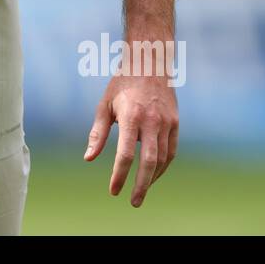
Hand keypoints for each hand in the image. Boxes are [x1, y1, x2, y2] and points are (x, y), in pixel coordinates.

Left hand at [83, 73, 178, 206]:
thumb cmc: (122, 84)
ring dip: (152, 178)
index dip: (119, 175)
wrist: (149, 61)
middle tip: (133, 202)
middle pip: (148, 161)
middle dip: (141, 185)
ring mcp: (167, 122)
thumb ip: (98, 133)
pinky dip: (163, 166)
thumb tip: (89, 158)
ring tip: (141, 191)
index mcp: (131, 116)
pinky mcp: (175, 122)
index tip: (113, 190)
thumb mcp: (105, 105)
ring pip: (162, 158)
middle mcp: (152, 121)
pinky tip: (153, 175)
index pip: (125, 154)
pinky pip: (171, 151)